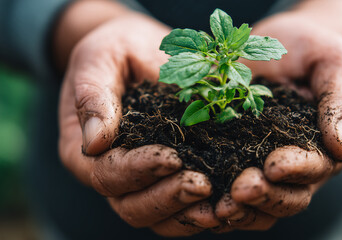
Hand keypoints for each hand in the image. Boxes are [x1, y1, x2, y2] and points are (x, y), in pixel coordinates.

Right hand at [57, 2, 218, 235]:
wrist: (141, 51)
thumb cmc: (116, 51)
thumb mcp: (98, 59)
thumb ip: (92, 95)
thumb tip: (95, 143)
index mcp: (84, 150)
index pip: (108, 174)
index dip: (139, 170)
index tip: (172, 158)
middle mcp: (111, 173)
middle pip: (133, 206)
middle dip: (168, 198)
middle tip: (203, 185)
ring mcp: (141, 179)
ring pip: (159, 216)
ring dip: (188, 213)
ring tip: (220, 204)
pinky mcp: (168, 176)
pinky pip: (182, 206)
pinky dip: (202, 209)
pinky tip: (227, 201)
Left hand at [215, 0, 341, 230]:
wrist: (278, 43)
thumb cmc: (313, 50)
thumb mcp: (336, 63)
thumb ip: (341, 100)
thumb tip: (341, 146)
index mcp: (327, 146)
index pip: (316, 167)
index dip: (296, 170)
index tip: (273, 166)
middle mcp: (298, 164)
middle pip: (287, 196)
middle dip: (264, 196)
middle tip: (239, 190)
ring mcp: (265, 163)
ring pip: (259, 202)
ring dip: (240, 208)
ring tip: (218, 205)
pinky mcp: (235, 156)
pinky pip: (228, 186)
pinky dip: (216, 197)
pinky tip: (197, 197)